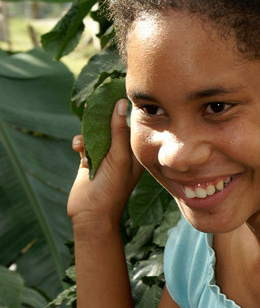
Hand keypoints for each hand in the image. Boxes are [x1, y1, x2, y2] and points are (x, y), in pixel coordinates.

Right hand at [67, 99, 143, 226]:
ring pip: (96, 133)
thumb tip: (120, 103)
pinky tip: (78, 148)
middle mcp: (121, 153)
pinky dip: (80, 143)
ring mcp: (105, 157)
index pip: (129, 125)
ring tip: (84, 135)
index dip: (121, 110)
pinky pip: (85, 144)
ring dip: (88, 132)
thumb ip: (118, 131)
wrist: (91, 215)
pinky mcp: (89, 161)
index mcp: (134, 152)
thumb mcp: (119, 157)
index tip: (112, 93)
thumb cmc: (112, 188)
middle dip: (101, 118)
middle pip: (111, 126)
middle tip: (93, 104)